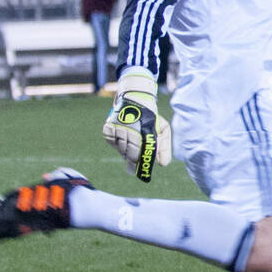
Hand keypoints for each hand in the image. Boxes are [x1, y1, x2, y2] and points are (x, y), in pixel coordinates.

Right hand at [103, 68, 171, 182]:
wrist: (135, 97)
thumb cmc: (151, 117)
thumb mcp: (162, 129)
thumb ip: (163, 147)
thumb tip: (163, 165)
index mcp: (146, 129)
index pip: (144, 151)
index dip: (144, 163)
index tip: (143, 174)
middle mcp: (131, 129)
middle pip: (131, 152)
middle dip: (133, 163)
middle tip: (133, 171)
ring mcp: (118, 128)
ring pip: (121, 149)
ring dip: (125, 154)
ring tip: (129, 157)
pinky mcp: (108, 127)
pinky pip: (112, 142)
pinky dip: (117, 145)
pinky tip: (122, 144)